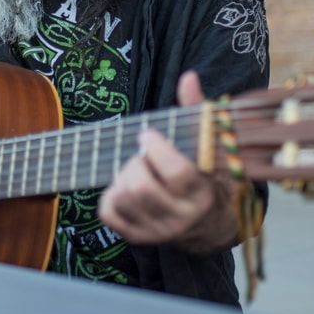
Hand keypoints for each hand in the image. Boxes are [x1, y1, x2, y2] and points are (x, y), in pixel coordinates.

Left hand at [98, 71, 237, 252]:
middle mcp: (180, 218)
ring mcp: (157, 232)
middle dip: (135, 162)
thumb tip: (188, 76)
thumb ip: (195, 110)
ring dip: (122, 176)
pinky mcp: (137, 237)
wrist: (206, 222)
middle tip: (143, 156)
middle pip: (141, 188)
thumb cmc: (202, 173)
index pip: (176, 173)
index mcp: (200, 193)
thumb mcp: (205, 145)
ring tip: (137, 170)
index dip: (157, 148)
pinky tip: (125, 186)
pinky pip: (108, 213)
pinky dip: (110, 194)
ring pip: (122, 198)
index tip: (148, 134)